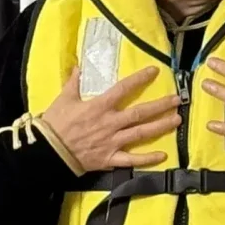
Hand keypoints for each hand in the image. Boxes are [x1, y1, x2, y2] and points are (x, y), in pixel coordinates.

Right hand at [39, 66, 181, 171]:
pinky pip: (132, 159)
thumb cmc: (55, 124)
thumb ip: (73, 82)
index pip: (124, 89)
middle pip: (140, 112)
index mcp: (99, 106)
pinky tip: (164, 155)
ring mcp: (112, 141)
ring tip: (177, 120)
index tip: (155, 71)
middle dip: (160, 106)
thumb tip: (77, 66)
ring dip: (161, 126)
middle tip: (178, 100)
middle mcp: (110, 123)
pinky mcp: (110, 158)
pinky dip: (148, 158)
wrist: (47, 152)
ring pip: (142, 133)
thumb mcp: (63, 99)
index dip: (140, 79)